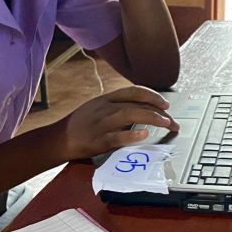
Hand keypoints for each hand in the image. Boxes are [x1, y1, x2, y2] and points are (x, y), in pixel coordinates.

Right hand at [57, 85, 178, 159]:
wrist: (59, 139)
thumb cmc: (78, 125)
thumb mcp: (95, 108)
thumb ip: (115, 106)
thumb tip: (140, 109)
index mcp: (104, 99)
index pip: (133, 91)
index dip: (152, 96)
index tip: (165, 104)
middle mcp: (104, 108)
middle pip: (135, 103)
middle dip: (158, 111)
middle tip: (172, 121)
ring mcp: (100, 124)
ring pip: (129, 115)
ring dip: (151, 118)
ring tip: (166, 124)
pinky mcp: (98, 140)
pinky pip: (117, 136)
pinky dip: (132, 134)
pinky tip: (144, 134)